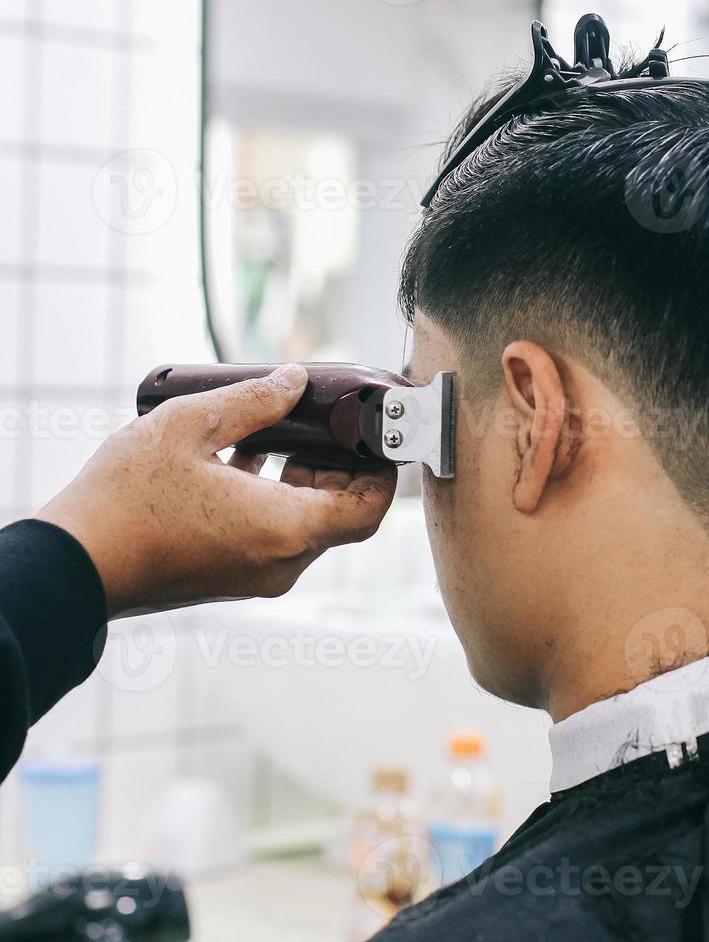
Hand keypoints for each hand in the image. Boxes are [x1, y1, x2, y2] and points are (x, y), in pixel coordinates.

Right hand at [37, 365, 397, 617]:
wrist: (73, 563)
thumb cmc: (127, 499)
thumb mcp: (190, 426)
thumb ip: (253, 401)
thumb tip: (295, 381)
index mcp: (287, 529)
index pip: (369, 509)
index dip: (383, 473)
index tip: (376, 439)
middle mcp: (282, 561)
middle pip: (341, 515)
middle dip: (342, 468)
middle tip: (329, 426)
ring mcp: (256, 576)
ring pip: (306, 524)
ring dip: (305, 479)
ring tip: (284, 433)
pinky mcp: (231, 577)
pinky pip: (274, 535)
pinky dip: (274, 498)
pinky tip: (245, 458)